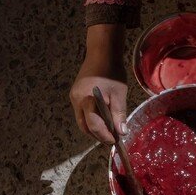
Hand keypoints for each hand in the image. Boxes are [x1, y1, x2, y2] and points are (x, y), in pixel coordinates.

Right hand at [70, 24, 128, 143]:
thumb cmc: (112, 73)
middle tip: (112, 138)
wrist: (101, 53)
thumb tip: (121, 132)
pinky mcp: (74, 94)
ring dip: (94, 127)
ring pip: (81, 120)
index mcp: (88, 100)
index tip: (114, 141)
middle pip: (84, 126)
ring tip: (108, 129)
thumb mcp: (119, 94)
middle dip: (97, 135)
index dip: (104, 136)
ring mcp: (74, 97)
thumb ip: (119, 114)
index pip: (93, 126)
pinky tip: (102, 117)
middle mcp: (77, 100)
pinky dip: (90, 118)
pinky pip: (81, 112)